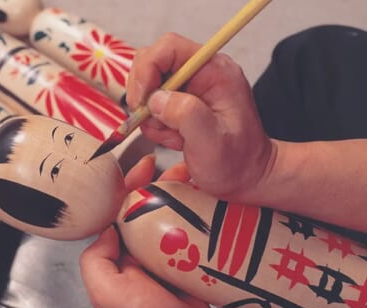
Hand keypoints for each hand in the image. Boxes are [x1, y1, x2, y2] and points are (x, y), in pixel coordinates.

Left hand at [79, 156, 215, 307]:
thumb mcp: (105, 291)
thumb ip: (97, 257)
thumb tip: (107, 226)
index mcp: (116, 257)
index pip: (118, 213)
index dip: (127, 188)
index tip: (140, 169)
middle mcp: (138, 254)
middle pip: (147, 210)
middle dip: (159, 185)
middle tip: (173, 168)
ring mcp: (165, 258)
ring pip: (171, 218)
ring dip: (181, 197)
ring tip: (192, 178)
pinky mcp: (190, 263)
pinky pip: (193, 235)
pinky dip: (199, 218)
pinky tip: (206, 202)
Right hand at [126, 33, 274, 201]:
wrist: (245, 177)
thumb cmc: (236, 162)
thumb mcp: (212, 141)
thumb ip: (185, 114)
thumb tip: (156, 99)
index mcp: (214, 71)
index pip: (168, 48)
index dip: (147, 69)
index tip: (143, 100)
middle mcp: (201, 73)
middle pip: (151, 62)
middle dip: (143, 93)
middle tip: (152, 120)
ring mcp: (189, 88)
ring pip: (147, 86)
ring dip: (150, 115)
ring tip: (174, 136)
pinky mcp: (179, 103)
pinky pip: (150, 105)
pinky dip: (154, 125)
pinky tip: (174, 138)